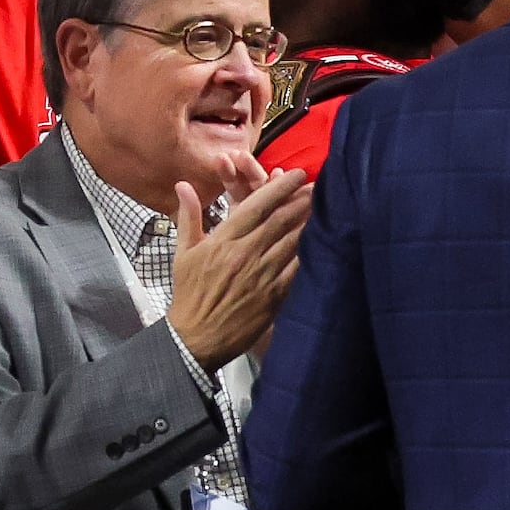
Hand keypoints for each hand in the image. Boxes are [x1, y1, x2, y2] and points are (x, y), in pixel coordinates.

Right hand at [168, 167, 310, 366]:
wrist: (197, 335)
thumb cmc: (189, 293)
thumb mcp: (182, 253)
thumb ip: (188, 217)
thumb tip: (183, 185)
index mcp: (221, 241)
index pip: (254, 206)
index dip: (278, 187)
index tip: (295, 174)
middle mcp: (244, 253)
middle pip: (280, 220)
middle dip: (301, 200)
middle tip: (319, 185)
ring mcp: (262, 274)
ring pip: (293, 241)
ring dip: (310, 221)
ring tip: (326, 206)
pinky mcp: (275, 294)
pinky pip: (298, 269)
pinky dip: (312, 253)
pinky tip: (325, 242)